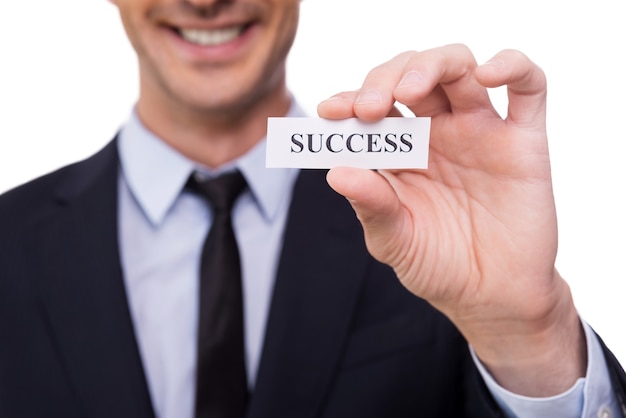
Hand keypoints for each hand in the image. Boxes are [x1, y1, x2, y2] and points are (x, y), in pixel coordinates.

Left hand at [318, 44, 584, 395]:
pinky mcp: (523, 140)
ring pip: (459, 67)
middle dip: (384, 79)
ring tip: (410, 90)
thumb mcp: (394, 240)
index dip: (349, 100)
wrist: (491, 297)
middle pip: (411, 75)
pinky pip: (527, 86)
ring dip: (431, 65)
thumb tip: (335, 172)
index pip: (372, 107)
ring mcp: (480, 131)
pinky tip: (488, 73)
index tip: (329, 112)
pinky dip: (511, 66)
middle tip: (368, 108)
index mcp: (401, 151)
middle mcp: (437, 132)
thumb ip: (370, 205)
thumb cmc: (437, 266)